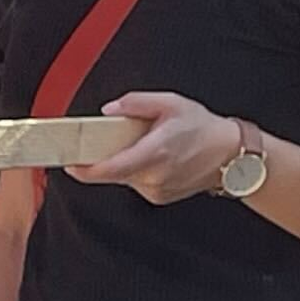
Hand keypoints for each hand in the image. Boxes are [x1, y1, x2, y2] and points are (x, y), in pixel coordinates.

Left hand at [67, 90, 245, 204]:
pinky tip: (154, 159)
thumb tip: (109, 110)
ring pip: (123, 178)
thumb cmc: (204, 127)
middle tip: (102, 143)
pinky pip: (136, 183)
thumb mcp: (171, 103)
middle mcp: (154, 175)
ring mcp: (156, 190)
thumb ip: (136, 103)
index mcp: (155, 152)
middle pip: (111, 174)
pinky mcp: (159, 197)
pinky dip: (137, 171)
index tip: (68, 163)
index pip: (109, 169)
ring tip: (143, 145)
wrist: (231, 155)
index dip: (83, 169)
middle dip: (102, 159)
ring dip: (122, 163)